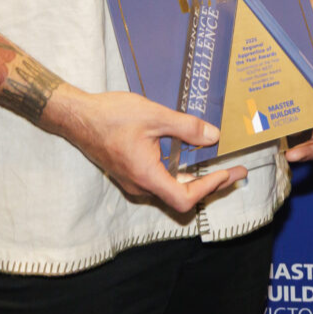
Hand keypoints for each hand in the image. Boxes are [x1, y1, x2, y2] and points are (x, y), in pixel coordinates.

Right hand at [40, 86, 243, 214]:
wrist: (77, 117)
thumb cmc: (111, 115)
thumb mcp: (154, 116)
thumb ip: (186, 128)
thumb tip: (214, 136)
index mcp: (146, 175)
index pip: (184, 198)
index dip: (209, 188)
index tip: (228, 173)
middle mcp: (139, 186)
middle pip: (181, 197)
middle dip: (211, 186)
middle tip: (236, 173)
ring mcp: (133, 182)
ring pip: (170, 191)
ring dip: (196, 181)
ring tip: (219, 167)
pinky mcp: (130, 174)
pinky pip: (160, 182)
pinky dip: (180, 176)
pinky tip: (191, 160)